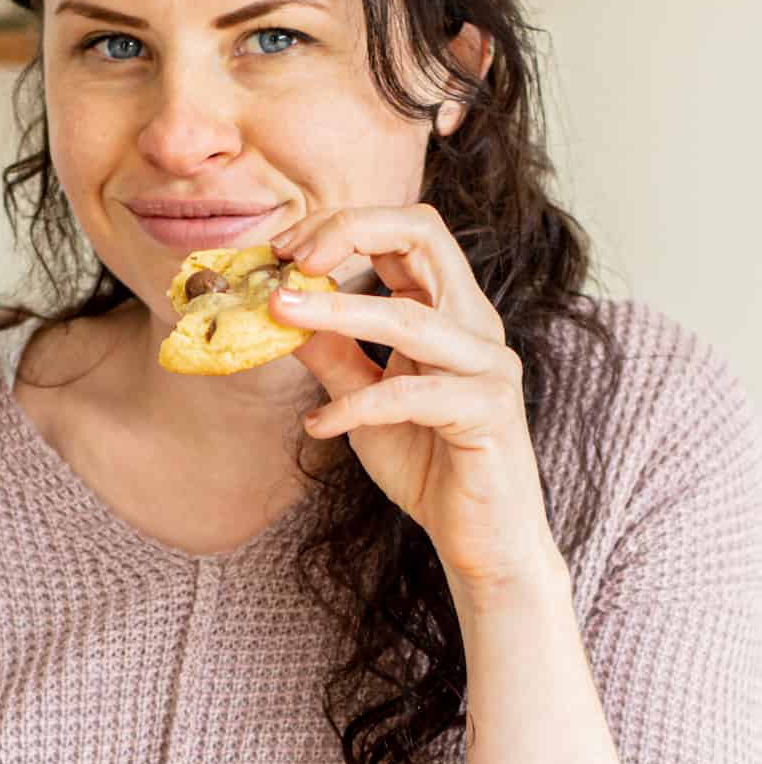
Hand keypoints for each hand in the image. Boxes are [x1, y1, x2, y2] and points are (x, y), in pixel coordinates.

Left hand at [268, 203, 559, 598]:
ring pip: (409, 316)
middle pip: (423, 235)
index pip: (407, 229)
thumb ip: (330, 353)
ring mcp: (489, 365)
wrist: (481, 539)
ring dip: (335, 309)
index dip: (343, 224)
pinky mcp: (488, 412)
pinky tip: (317, 428)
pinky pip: (411, 395)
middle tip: (289, 256)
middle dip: (349, 231)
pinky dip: (355, 408)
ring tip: (277, 314)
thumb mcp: (363, 398)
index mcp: (450, 309)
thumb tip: (273, 312)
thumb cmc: (430, 463)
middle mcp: (475, 324)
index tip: (285, 247)